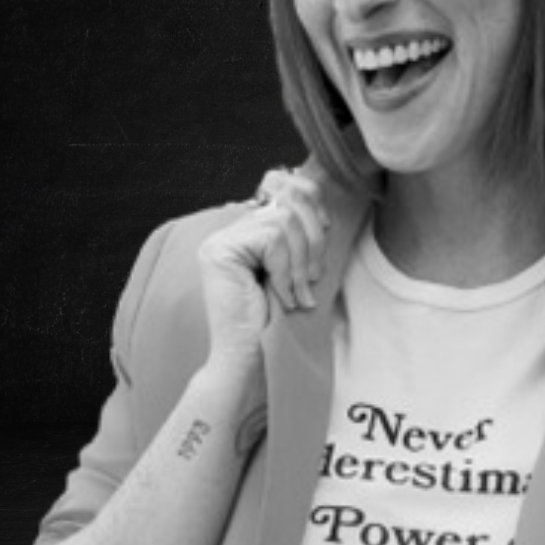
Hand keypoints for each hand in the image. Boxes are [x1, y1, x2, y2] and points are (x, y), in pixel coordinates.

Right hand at [198, 161, 329, 366]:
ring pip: (283, 222)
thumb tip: (318, 193)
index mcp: (250, 229)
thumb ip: (302, 233)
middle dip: (312, 241)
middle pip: (288, 203)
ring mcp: (221, 239)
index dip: (313, 202)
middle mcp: (231, 229)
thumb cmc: (279, 320)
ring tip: (298, 293)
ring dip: (301, 262)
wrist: (251, 359)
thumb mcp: (300, 267)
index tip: (326, 230)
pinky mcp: (219, 251)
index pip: (284, 186)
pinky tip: (283, 298)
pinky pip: (271, 241)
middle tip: (313, 278)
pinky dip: (286, 272)